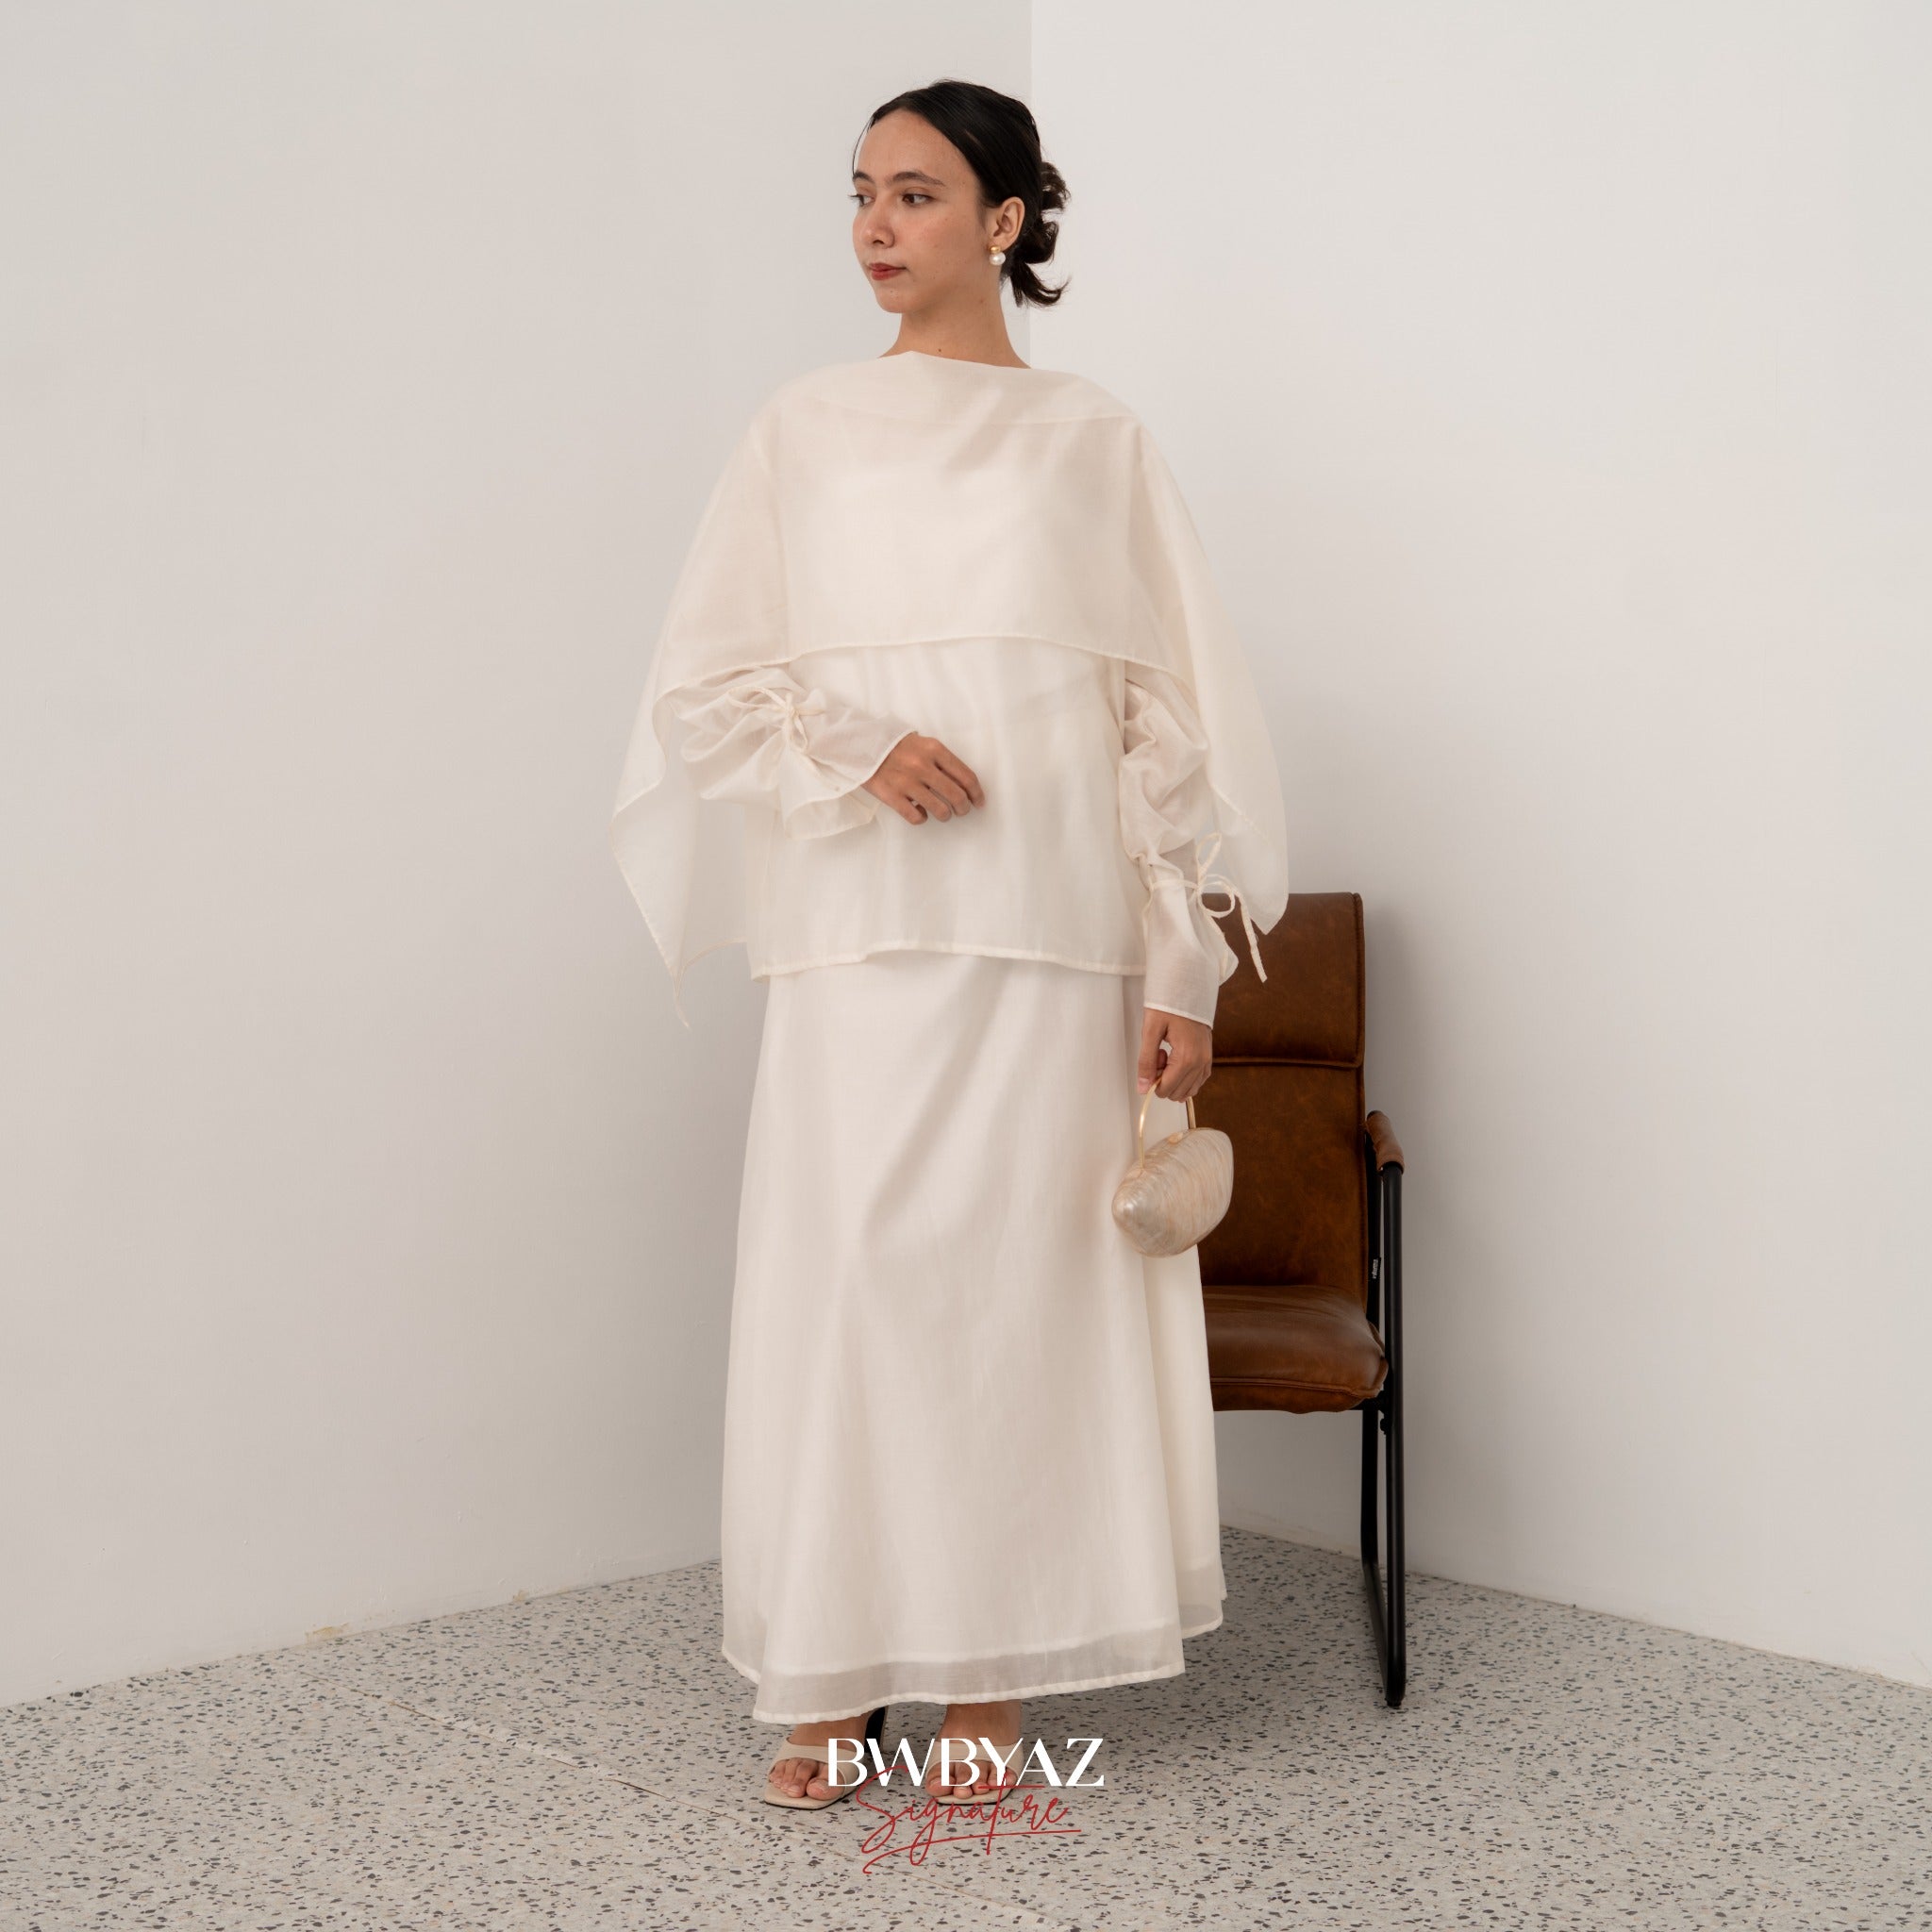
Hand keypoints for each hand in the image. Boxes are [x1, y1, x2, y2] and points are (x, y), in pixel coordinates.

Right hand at [864, 731, 984, 824]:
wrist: (862, 746)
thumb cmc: (897, 747)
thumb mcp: (923, 744)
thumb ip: (942, 760)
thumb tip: (964, 784)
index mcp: (935, 750)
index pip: (966, 777)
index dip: (977, 793)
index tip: (979, 802)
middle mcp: (923, 766)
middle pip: (957, 796)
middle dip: (964, 808)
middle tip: (962, 811)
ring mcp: (907, 782)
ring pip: (940, 810)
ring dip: (945, 815)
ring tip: (943, 814)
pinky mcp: (892, 796)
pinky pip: (917, 817)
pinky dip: (922, 818)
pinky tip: (920, 813)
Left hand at [1138, 1008, 1211, 1103]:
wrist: (1187, 989)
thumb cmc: (1168, 1005)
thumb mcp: (1150, 1031)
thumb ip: (1146, 1062)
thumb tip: (1143, 1088)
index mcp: (1187, 1058)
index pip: (1167, 1089)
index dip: (1153, 1081)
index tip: (1151, 1060)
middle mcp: (1201, 1062)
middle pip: (1177, 1092)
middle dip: (1163, 1080)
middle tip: (1158, 1055)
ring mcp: (1207, 1060)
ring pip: (1188, 1090)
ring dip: (1174, 1079)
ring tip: (1167, 1055)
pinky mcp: (1208, 1057)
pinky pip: (1198, 1080)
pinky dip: (1184, 1077)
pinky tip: (1175, 1060)